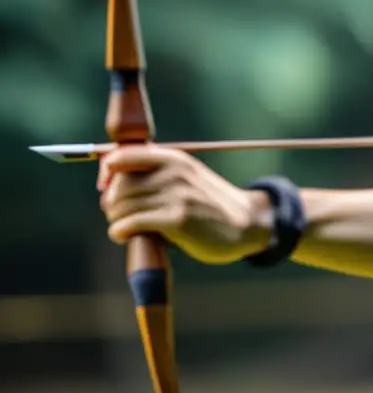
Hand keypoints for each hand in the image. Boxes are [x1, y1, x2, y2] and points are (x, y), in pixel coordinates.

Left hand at [98, 145, 271, 263]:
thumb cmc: (210, 206)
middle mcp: (174, 173)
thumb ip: (156, 177)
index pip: (123, 156)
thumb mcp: (187, 179)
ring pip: (122, 205)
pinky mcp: (177, 219)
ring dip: (115, 219)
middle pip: (120, 185)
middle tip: (116, 215)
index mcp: (174, 159)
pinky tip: (122, 236)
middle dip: (111, 203)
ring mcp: (177, 195)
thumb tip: (109, 186)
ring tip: (122, 227)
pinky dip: (120, 231)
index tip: (106, 189)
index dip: (107, 173)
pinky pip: (132, 223)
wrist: (246, 224)